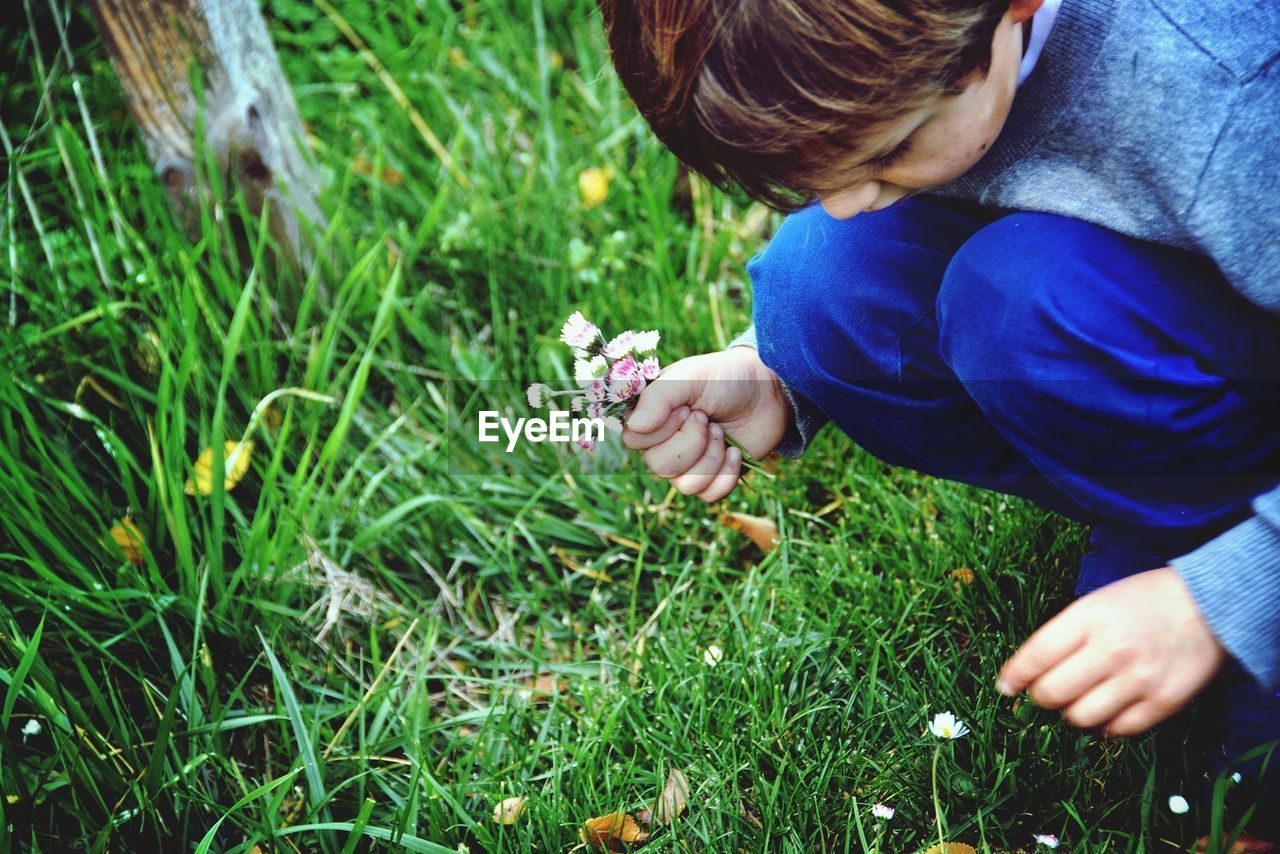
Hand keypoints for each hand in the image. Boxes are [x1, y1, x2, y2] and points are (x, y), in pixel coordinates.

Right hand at [622, 347, 789, 501]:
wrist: (768, 392)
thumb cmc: (725, 378)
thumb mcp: (690, 377)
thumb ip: (659, 397)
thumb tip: (635, 427)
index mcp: (651, 417)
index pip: (635, 440)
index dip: (662, 430)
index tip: (685, 409)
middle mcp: (663, 444)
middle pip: (659, 467)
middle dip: (693, 442)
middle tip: (707, 418)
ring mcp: (687, 465)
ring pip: (686, 486)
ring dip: (711, 457)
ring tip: (721, 432)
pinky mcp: (712, 479)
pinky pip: (709, 495)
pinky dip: (727, 474)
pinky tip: (735, 452)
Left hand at [996, 567, 1226, 735]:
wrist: (1207, 605)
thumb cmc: (1141, 601)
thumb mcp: (1095, 603)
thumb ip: (1063, 635)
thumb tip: (1026, 673)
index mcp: (1089, 619)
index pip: (1036, 655)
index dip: (1015, 676)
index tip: (1005, 687)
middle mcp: (1111, 650)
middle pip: (1053, 693)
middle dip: (1041, 697)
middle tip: (1048, 692)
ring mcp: (1139, 678)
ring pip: (1081, 717)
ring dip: (1073, 713)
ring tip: (1081, 700)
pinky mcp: (1164, 701)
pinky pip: (1120, 730)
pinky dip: (1108, 725)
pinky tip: (1109, 710)